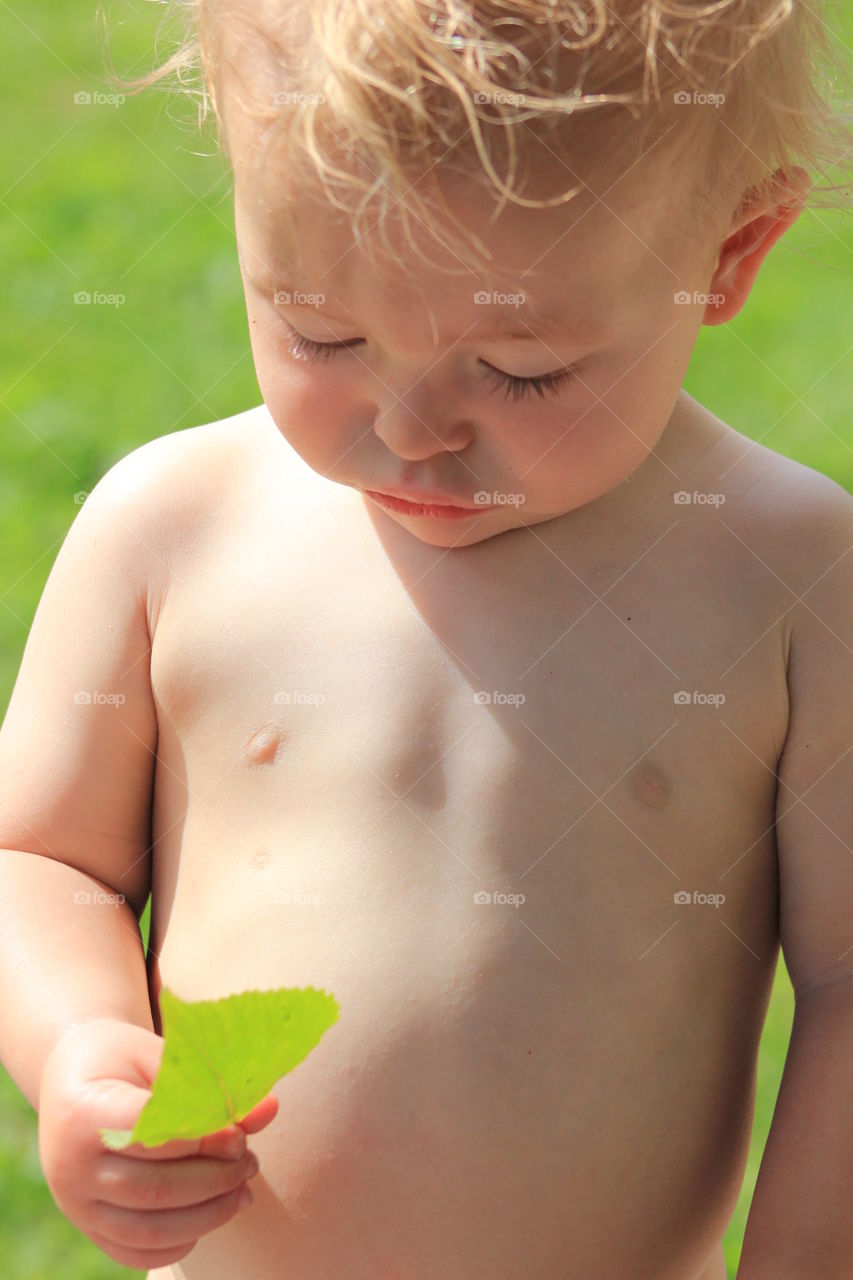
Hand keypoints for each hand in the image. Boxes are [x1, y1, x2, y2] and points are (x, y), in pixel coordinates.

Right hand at [38, 1017, 278, 1269]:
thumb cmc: (119, 1057)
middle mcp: (70, 1166)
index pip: (152, 1136)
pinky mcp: (87, 1225)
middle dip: (214, 1181)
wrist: (67, 1075)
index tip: (240, 1135)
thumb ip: (208, 1083)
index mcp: (83, 1113)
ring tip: (243, 1191)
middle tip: (251, 1163)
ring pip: (149, 1229)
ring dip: (207, 1215)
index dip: (204, 1139)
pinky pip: (136, 1251)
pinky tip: (210, 1214)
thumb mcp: (157, 1055)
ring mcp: (75, 1203)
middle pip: (154, 1189)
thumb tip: (270, 1109)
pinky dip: (180, 1241)